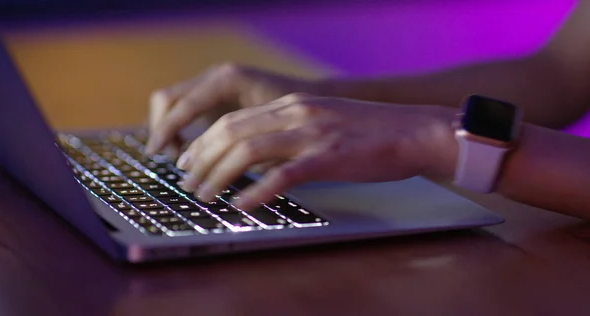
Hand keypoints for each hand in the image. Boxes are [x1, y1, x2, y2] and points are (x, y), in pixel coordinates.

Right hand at [145, 63, 325, 155]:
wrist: (317, 100)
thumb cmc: (298, 119)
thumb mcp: (270, 135)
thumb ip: (241, 150)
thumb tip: (214, 175)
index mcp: (227, 81)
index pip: (184, 105)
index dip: (167, 131)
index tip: (157, 154)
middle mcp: (216, 76)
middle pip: (168, 99)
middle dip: (163, 130)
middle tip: (174, 162)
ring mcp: (213, 83)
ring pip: (172, 103)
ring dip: (169, 131)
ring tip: (183, 161)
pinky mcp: (215, 95)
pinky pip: (184, 108)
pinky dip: (180, 129)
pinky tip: (193, 152)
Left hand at [175, 93, 458, 210]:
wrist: (416, 131)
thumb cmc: (372, 132)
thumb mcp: (324, 122)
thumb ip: (291, 132)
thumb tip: (259, 156)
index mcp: (293, 105)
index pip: (234, 120)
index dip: (204, 141)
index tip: (189, 160)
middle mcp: (297, 113)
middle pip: (232, 131)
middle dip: (201, 158)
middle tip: (186, 182)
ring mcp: (313, 134)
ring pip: (249, 150)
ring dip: (218, 174)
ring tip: (203, 195)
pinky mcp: (329, 157)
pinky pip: (284, 174)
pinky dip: (256, 190)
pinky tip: (241, 204)